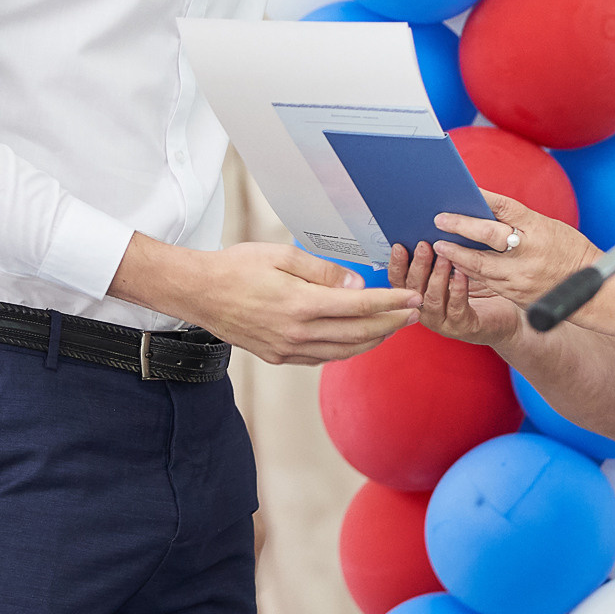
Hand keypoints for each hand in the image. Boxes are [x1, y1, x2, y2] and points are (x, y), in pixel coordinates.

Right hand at [110, 236, 418, 365]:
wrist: (198, 293)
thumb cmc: (237, 267)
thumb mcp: (280, 256)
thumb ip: (322, 271)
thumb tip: (356, 284)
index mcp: (300, 305)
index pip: (358, 305)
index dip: (390, 302)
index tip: (413, 297)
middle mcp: (297, 333)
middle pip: (358, 333)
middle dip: (391, 323)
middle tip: (415, 313)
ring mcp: (287, 350)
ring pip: (344, 351)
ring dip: (374, 339)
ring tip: (394, 326)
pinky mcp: (279, 357)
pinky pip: (322, 357)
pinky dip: (347, 349)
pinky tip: (358, 338)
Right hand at [389, 240, 522, 345]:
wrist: (504, 314)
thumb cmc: (477, 289)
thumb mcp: (452, 270)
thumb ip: (438, 255)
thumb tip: (432, 228)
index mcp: (417, 296)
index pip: (398, 281)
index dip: (396, 264)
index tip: (400, 246)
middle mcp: (425, 310)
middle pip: (412, 289)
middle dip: (417, 266)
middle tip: (424, 246)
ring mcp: (442, 321)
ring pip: (432, 299)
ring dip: (437, 276)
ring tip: (444, 257)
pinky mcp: (462, 327)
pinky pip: (456, 307)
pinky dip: (458, 289)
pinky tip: (461, 274)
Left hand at [427, 192, 599, 307]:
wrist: (591, 289)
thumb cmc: (567, 250)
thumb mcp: (547, 227)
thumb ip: (517, 221)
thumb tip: (481, 209)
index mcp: (538, 228)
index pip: (505, 207)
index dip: (480, 199)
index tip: (460, 192)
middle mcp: (529, 251)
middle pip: (487, 236)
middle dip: (460, 228)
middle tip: (439, 221)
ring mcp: (522, 276)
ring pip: (480, 265)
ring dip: (456, 255)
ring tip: (440, 247)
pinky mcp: (516, 294)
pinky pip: (487, 282)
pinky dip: (468, 273)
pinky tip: (456, 267)